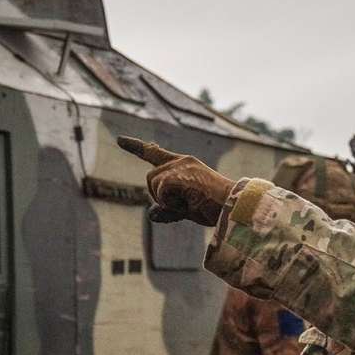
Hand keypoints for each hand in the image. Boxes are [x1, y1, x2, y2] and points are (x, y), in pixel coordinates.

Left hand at [117, 136, 235, 225]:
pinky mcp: (177, 176)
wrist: (234, 207)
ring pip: (153, 185)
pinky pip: (161, 193)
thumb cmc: (216, 208)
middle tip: (184, 205)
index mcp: (185, 165)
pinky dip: (171, 204)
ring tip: (190, 203)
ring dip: (166, 200)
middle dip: (159, 195)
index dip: (136, 147)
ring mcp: (179, 166)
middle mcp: (181, 161)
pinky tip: (189, 203)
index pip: (155, 154)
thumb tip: (151, 214)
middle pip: (150, 178)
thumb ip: (168, 209)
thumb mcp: (188, 209)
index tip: (120, 140)